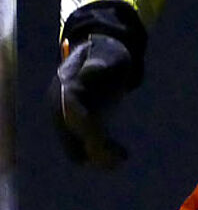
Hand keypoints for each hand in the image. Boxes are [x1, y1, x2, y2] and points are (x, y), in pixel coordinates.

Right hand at [48, 1, 145, 167]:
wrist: (103, 54)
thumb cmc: (106, 52)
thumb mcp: (106, 53)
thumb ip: (99, 63)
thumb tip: (93, 70)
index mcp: (66, 87)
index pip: (69, 110)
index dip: (82, 125)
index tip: (98, 139)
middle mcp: (63, 106)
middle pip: (70, 133)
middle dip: (90, 146)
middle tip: (116, 155)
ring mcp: (71, 117)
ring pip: (77, 146)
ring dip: (97, 155)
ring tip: (121, 158)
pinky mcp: (84, 124)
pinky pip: (87, 145)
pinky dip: (102, 153)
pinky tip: (122, 155)